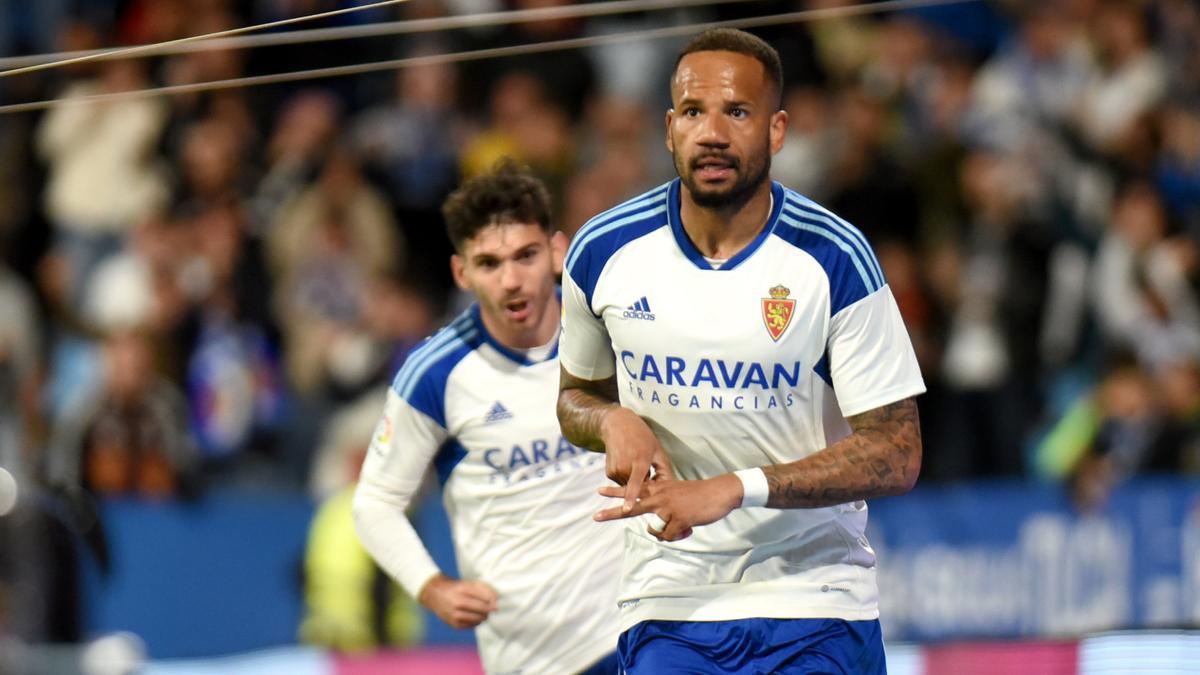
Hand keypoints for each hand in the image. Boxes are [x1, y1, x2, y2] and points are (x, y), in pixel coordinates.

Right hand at [417, 574, 498, 628]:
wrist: (436, 594)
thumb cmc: (458, 588)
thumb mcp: (470, 583)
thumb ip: (485, 589)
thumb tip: (497, 601)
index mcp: (464, 589)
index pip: (486, 597)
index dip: (494, 600)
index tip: (497, 601)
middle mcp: (458, 602)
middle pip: (484, 609)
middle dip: (490, 609)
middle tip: (490, 607)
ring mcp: (455, 614)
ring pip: (480, 619)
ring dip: (484, 615)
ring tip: (481, 610)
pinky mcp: (454, 624)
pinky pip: (473, 625)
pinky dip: (476, 621)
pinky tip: (472, 615)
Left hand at [594, 473, 742, 541]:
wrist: (719, 492)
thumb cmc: (699, 495)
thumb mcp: (676, 494)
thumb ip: (663, 506)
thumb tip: (657, 528)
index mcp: (659, 488)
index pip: (632, 489)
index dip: (615, 491)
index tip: (599, 490)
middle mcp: (660, 496)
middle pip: (630, 507)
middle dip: (612, 513)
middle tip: (595, 517)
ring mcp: (668, 507)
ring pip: (654, 530)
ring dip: (667, 533)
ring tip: (683, 525)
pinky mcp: (678, 518)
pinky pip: (669, 536)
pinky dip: (679, 536)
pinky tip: (688, 527)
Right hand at [600, 407, 675, 513]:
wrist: (617, 425)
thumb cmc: (642, 437)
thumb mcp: (657, 450)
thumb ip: (664, 470)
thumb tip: (669, 488)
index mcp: (640, 460)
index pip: (635, 482)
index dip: (631, 496)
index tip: (627, 509)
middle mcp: (625, 466)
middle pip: (638, 487)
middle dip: (645, 485)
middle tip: (647, 469)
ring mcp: (615, 469)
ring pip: (629, 486)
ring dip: (635, 481)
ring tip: (635, 461)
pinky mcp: (609, 472)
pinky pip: (622, 482)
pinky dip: (627, 477)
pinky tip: (627, 462)